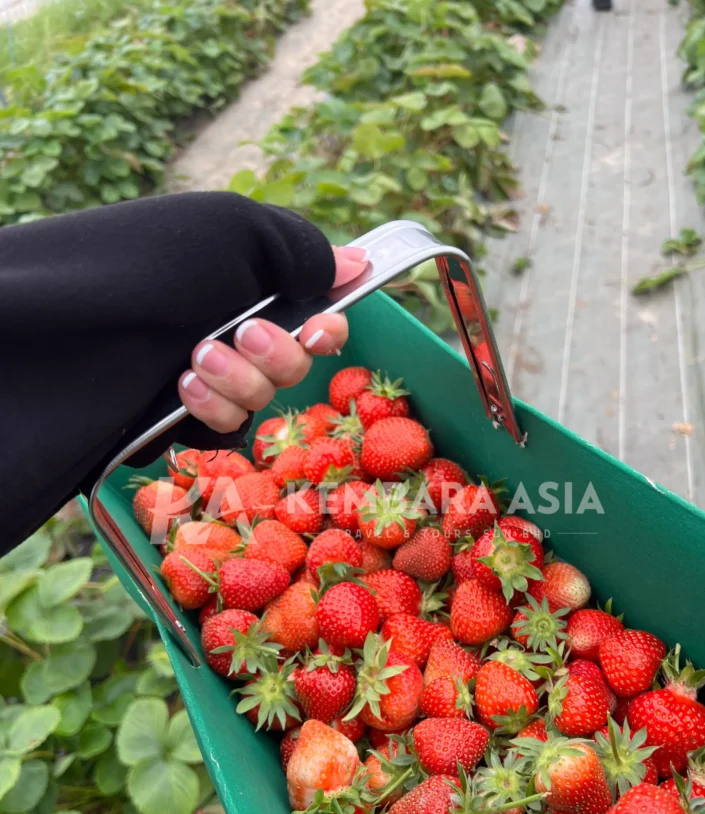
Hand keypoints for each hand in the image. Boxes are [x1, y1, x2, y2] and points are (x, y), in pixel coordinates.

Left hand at [178, 245, 367, 432]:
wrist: (81, 306)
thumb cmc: (159, 258)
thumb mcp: (241, 235)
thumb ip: (305, 255)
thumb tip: (360, 264)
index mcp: (259, 287)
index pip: (320, 317)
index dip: (329, 330)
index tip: (316, 330)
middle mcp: (242, 330)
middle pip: (297, 364)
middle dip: (278, 354)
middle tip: (243, 333)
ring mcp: (216, 372)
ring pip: (263, 397)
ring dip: (238, 378)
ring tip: (199, 356)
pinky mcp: (190, 408)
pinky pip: (229, 425)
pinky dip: (213, 407)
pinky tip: (186, 383)